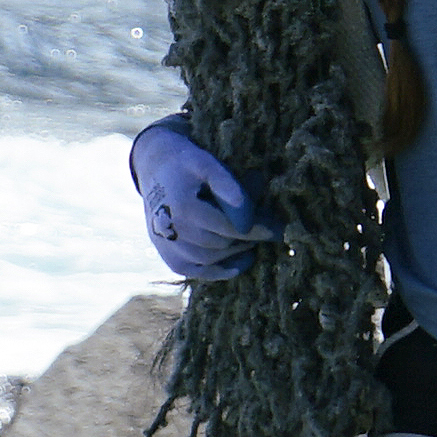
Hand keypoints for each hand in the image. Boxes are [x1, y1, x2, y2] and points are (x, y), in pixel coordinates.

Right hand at [132, 115, 273, 281]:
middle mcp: (171, 231)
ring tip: (253, 238)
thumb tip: (248, 218)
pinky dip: (223, 270)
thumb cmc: (187, 165)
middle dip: (249, 238)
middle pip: (223, 244)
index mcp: (183, 207)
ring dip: (237, 251)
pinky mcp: (170, 258)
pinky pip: (200, 272)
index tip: (280, 228)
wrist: (156, 171)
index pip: (230, 227)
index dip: (258, 229)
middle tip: (268, 229)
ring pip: (213, 259)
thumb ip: (229, 187)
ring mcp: (168, 248)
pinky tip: (243, 260)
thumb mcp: (208, 164)